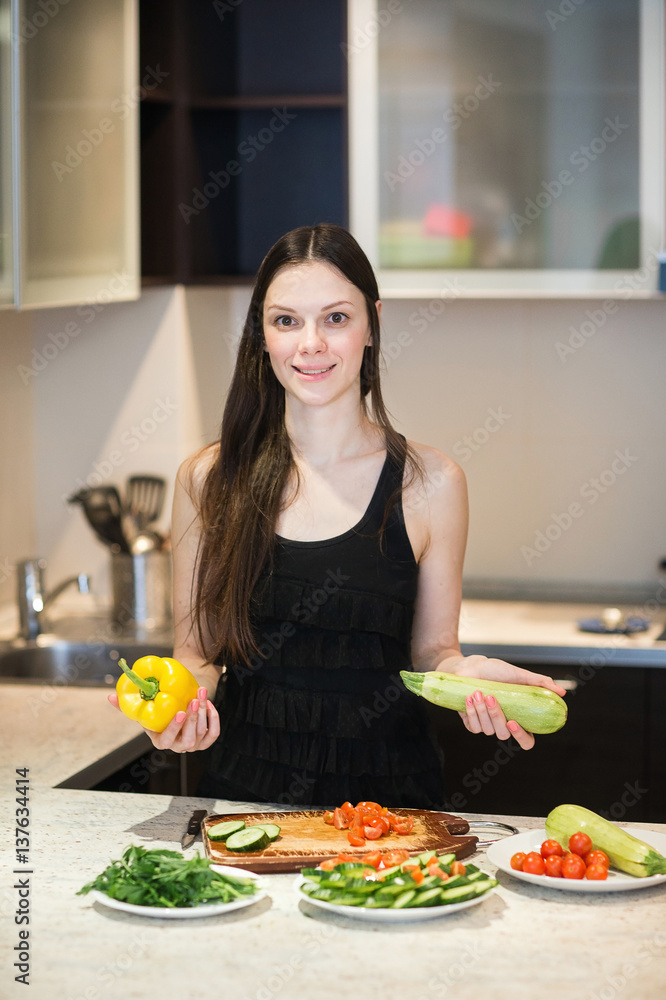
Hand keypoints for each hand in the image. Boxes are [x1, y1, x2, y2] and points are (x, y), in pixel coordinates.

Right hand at [107, 687, 219, 752]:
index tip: (179, 711)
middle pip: (188, 738)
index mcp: (161, 742)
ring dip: (203, 712)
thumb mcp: (144, 710)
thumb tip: (110, 697)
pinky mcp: (205, 741)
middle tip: (194, 699)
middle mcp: (178, 747)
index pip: (168, 739)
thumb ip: (127, 706)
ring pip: (202, 732)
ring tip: (201, 693)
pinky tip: (209, 704)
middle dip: (193, 717)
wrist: (178, 710)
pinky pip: (213, 733)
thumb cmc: (159, 711)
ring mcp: (193, 746)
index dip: (175, 727)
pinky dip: (213, 718)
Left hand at [450, 655, 566, 750]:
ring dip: (482, 711)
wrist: (470, 666)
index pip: (526, 741)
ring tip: (478, 692)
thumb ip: (540, 683)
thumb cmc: (496, 671)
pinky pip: (473, 727)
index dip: (521, 737)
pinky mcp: (472, 723)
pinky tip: (470, 697)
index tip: (513, 722)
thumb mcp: (520, 675)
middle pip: (504, 735)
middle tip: (491, 697)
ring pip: (487, 730)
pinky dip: (471, 712)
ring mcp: (487, 726)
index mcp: (519, 718)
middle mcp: (504, 725)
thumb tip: (562, 692)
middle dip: (496, 716)